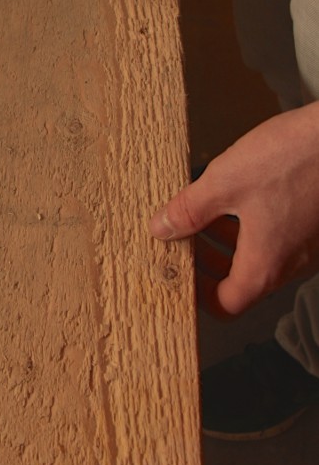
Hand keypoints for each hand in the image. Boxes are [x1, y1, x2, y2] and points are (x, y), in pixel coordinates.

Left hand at [149, 103, 318, 315]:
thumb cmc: (295, 158)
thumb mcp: (225, 182)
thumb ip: (189, 210)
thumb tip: (162, 228)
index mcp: (265, 265)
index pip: (226, 306)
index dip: (197, 293)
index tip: (179, 271)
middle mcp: (292, 264)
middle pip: (243, 282)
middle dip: (209, 262)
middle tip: (184, 239)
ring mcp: (310, 246)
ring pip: (262, 258)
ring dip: (230, 242)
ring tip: (206, 213)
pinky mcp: (317, 225)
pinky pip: (280, 238)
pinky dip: (254, 227)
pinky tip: (240, 196)